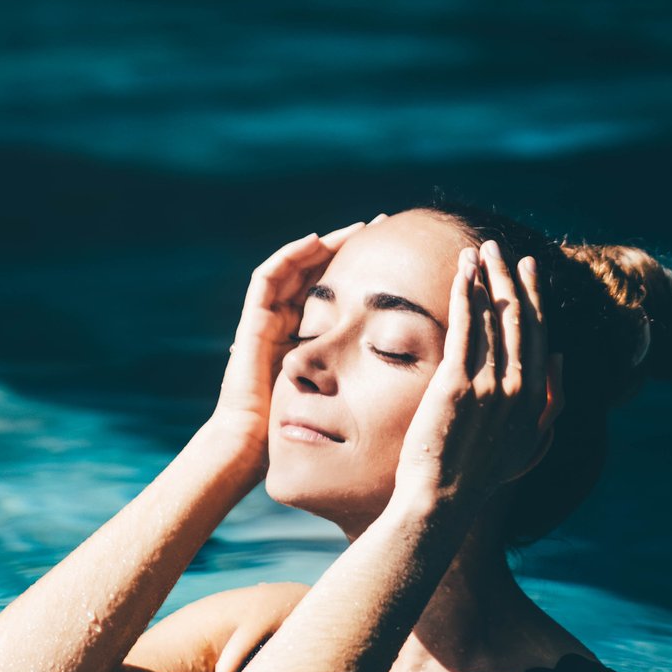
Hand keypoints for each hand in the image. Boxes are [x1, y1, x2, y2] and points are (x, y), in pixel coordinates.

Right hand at [206, 214, 388, 465]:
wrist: (253, 445)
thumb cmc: (301, 428)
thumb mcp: (346, 392)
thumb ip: (370, 377)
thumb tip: (418, 368)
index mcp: (310, 337)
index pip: (337, 291)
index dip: (363, 270)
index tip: (397, 255)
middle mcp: (288, 323)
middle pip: (318, 272)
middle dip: (348, 248)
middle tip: (381, 226)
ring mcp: (268, 320)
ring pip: (296, 268)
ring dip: (324, 245)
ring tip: (356, 229)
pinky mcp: (253, 320)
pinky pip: (268, 278)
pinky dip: (290, 257)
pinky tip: (316, 242)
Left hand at [395, 239, 564, 513]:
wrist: (442, 500)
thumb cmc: (482, 476)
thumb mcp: (532, 444)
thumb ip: (552, 402)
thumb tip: (560, 358)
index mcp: (536, 397)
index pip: (539, 333)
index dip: (534, 296)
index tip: (528, 267)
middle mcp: (518, 386)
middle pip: (518, 317)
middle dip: (509, 276)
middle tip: (499, 247)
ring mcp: (489, 384)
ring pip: (492, 317)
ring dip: (486, 277)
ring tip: (477, 251)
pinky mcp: (456, 384)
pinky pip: (465, 327)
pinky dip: (465, 294)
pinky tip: (462, 272)